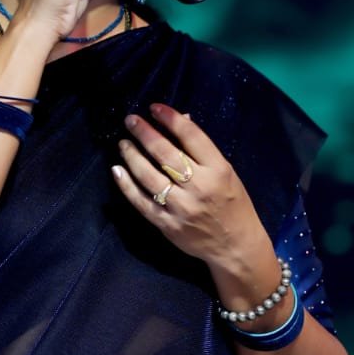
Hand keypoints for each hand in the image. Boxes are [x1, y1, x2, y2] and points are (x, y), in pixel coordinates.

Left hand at [112, 105, 272, 276]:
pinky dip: (127, 186)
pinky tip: (117, 170)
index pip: (191, 137)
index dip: (170, 119)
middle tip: (130, 120)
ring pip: (149, 176)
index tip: (154, 108)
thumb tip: (181, 118)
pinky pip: (142, 202)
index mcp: (218, 170)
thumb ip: (202, 149)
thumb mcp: (226, 172)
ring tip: (123, 143)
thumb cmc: (233, 203)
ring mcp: (182, 208)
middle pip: (165, 154)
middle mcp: (200, 187)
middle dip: (145, 133)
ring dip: (132, 156)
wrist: (235, 246)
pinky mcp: (167, 225)